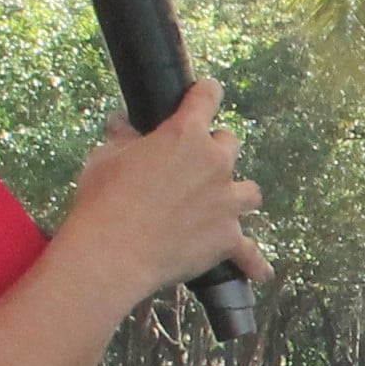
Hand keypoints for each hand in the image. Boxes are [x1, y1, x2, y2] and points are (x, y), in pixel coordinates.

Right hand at [65, 80, 265, 301]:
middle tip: (196, 165)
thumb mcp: (105, 158)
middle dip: (216, 150)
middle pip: (231, 144)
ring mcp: (227, 202)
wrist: (114, 251)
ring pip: (251, 192)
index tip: (207, 92)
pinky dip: (254, 262)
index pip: (206, 98)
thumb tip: (120, 123)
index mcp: (185, 134)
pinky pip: (250, 252)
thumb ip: (122, 138)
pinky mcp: (229, 238)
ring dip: (238, 195)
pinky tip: (260, 273)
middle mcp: (215, 163)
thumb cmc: (104, 199)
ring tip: (223, 205)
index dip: (206, 93)